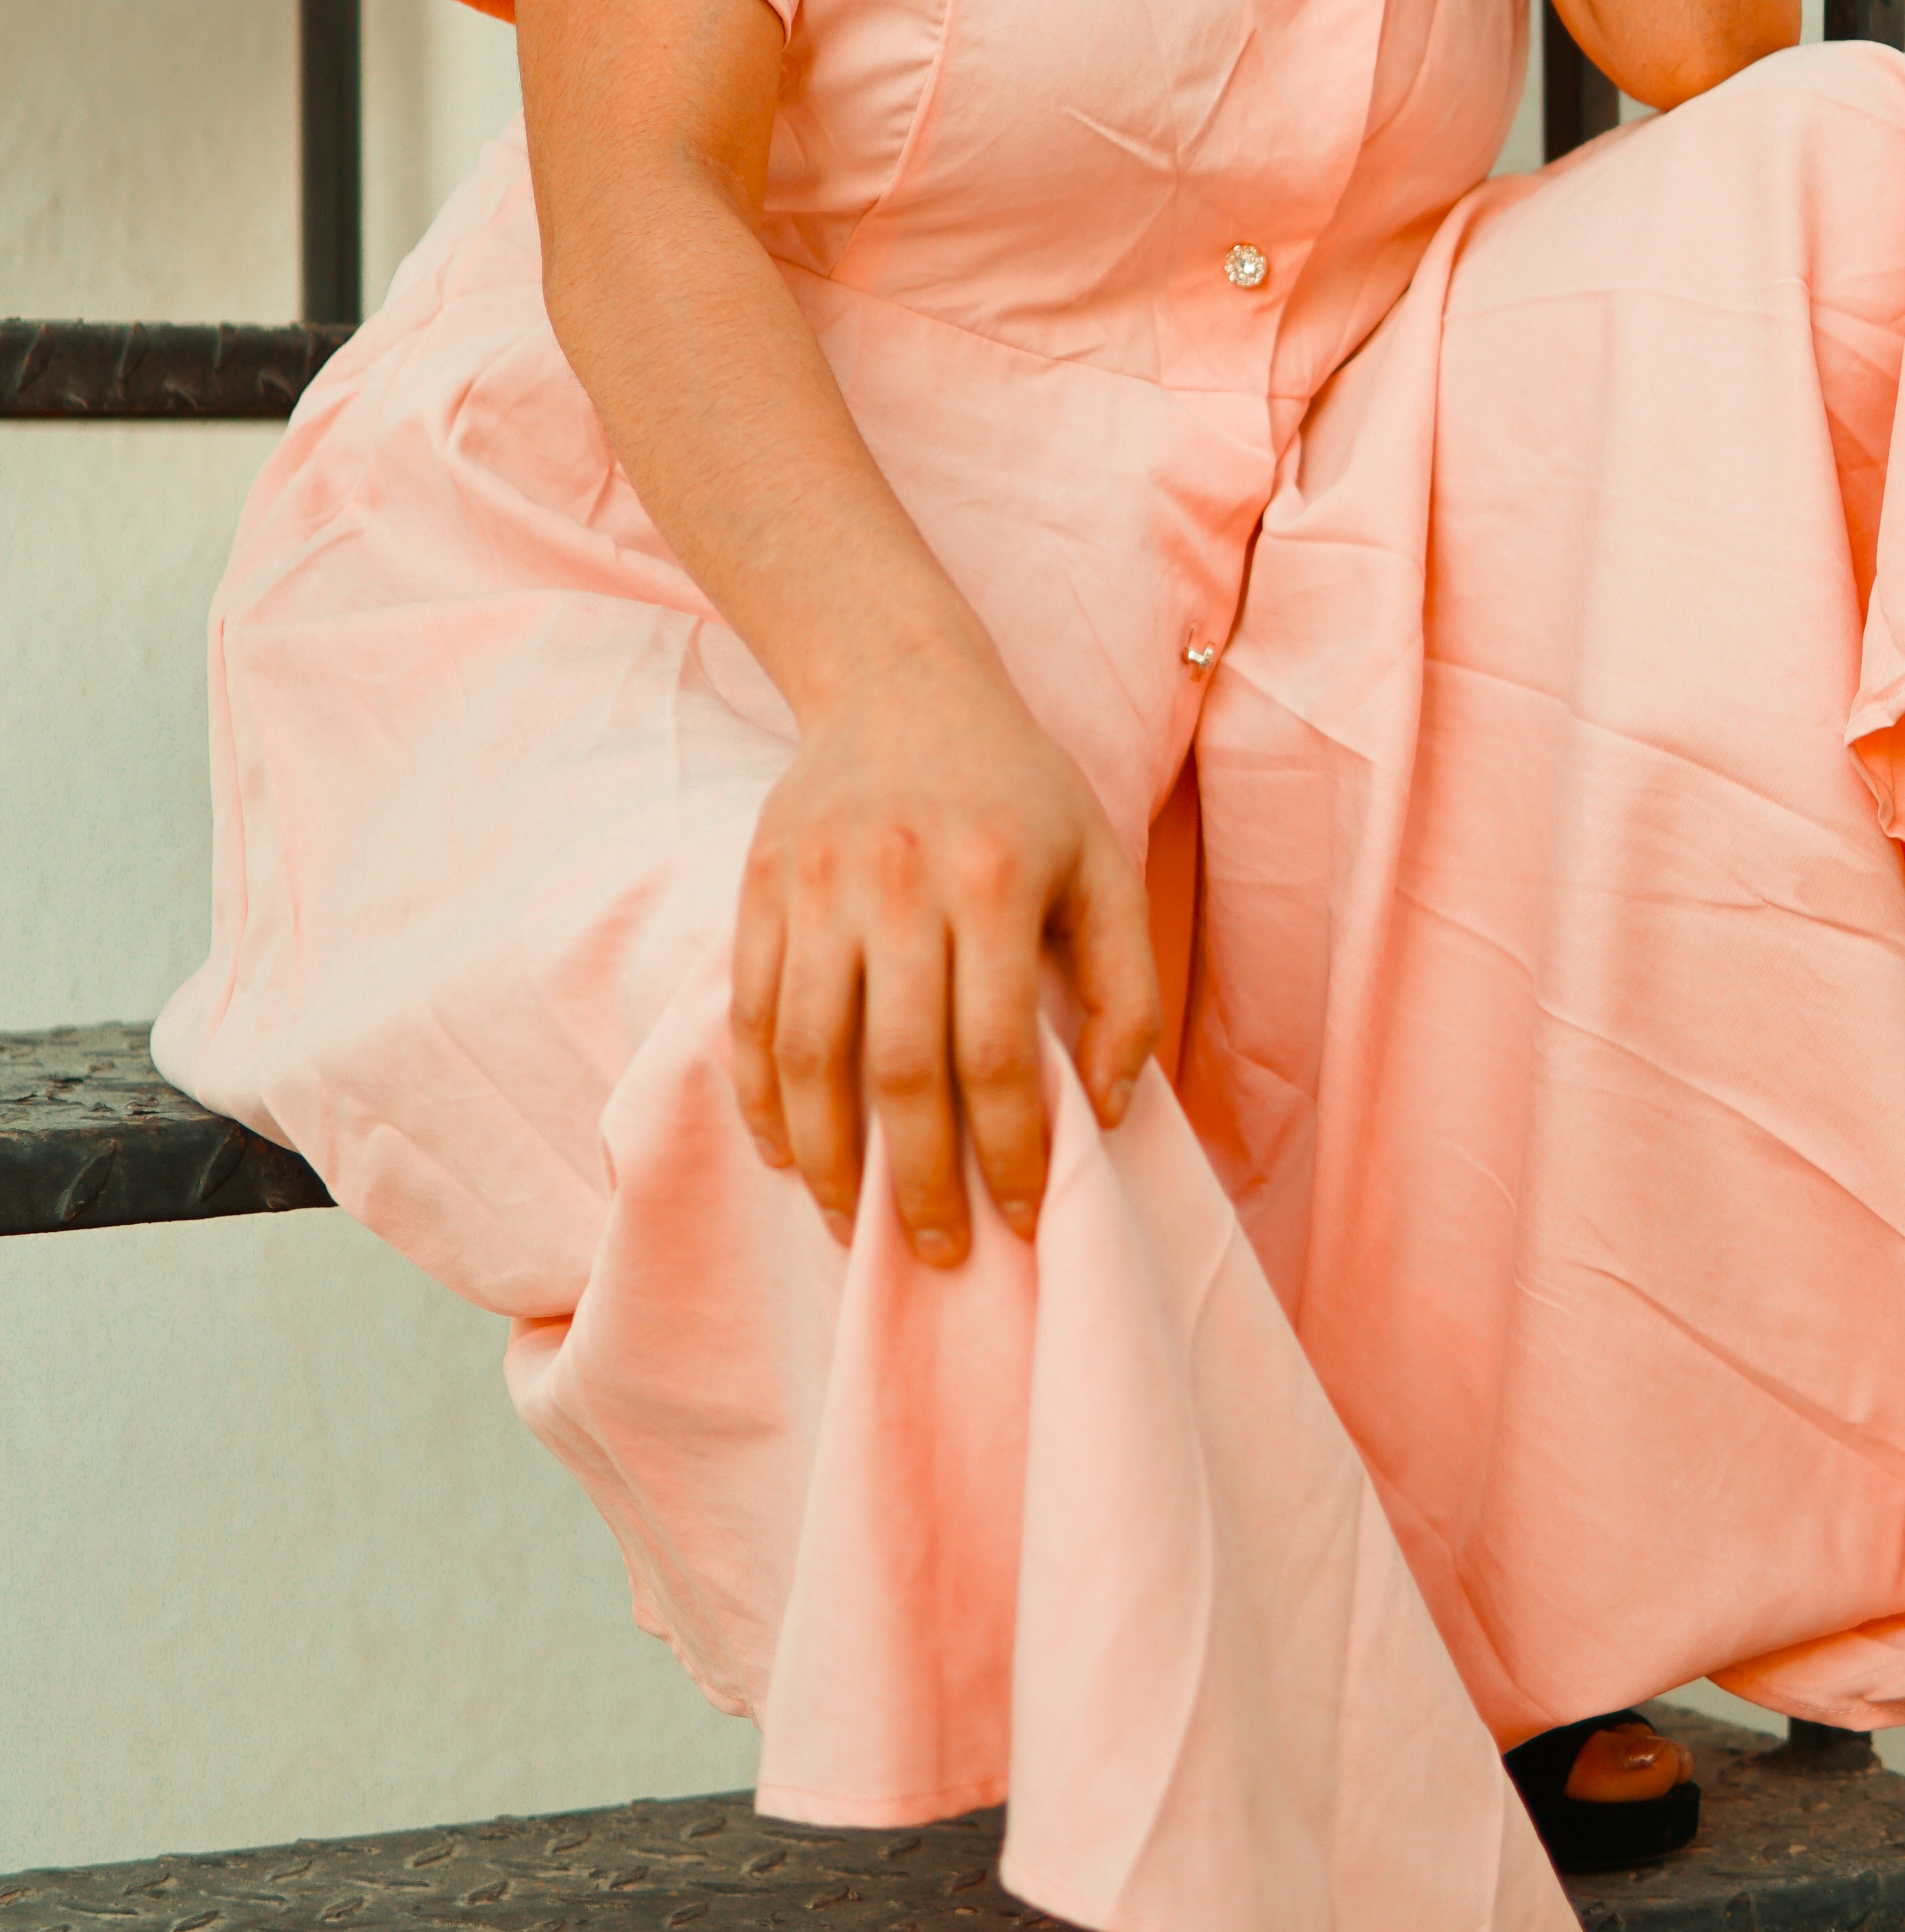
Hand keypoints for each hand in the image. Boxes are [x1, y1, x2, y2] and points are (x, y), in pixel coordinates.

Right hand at [728, 635, 1161, 1261]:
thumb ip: (1126, 987)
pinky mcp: (759, 884)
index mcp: (996, 877)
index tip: (1024, 1214)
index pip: (999, 1051)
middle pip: (901, 1069)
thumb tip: (1107, 1109)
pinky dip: (761, 1097)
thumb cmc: (1019, 788)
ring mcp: (818, 884)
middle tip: (942, 1250)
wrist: (899, 680)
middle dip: (921, 1182)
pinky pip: (751, 1016)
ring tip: (856, 1223)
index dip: (1012, 1149)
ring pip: (809, 1055)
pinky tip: (789, 1152)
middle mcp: (901, 882)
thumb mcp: (1104, 864)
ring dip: (829, 1159)